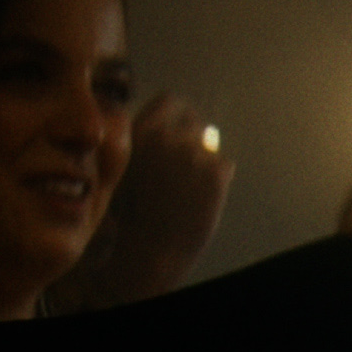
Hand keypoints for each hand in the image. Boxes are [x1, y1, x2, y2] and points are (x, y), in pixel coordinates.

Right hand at [43, 93, 233, 311]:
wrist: (150, 251)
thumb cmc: (133, 216)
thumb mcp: (126, 168)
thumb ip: (149, 143)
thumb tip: (182, 127)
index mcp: (138, 132)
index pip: (171, 100)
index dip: (181, 114)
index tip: (182, 128)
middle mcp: (166, 137)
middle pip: (196, 122)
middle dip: (195, 141)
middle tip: (188, 169)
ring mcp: (193, 153)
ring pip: (211, 147)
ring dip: (205, 164)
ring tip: (187, 192)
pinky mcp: (216, 172)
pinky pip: (225, 166)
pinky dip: (219, 181)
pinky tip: (200, 200)